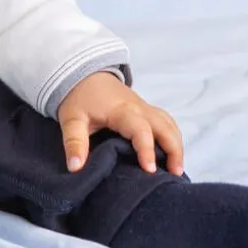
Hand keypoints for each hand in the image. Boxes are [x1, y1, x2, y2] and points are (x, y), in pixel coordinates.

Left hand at [57, 71, 183, 175]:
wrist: (84, 73)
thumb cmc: (79, 97)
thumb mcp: (71, 119)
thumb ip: (74, 142)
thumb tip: (75, 167)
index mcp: (121, 110)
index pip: (140, 130)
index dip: (147, 149)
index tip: (150, 169)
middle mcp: (139, 108)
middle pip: (165, 126)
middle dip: (173, 150)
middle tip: (174, 174)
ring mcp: (145, 108)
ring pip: (169, 125)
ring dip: (176, 145)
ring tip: (176, 170)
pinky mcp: (146, 110)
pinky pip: (166, 123)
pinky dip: (173, 138)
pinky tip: (171, 156)